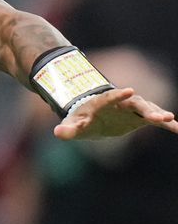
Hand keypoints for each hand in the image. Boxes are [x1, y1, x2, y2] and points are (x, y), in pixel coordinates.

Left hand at [54, 87, 177, 140]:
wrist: (94, 117)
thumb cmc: (82, 120)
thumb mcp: (73, 125)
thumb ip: (68, 129)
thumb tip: (58, 133)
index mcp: (103, 102)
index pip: (111, 97)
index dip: (118, 95)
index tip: (129, 90)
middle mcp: (121, 103)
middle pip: (135, 103)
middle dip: (146, 108)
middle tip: (157, 115)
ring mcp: (133, 110)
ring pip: (148, 110)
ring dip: (158, 114)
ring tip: (169, 119)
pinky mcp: (141, 119)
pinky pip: (156, 121)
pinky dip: (167, 125)